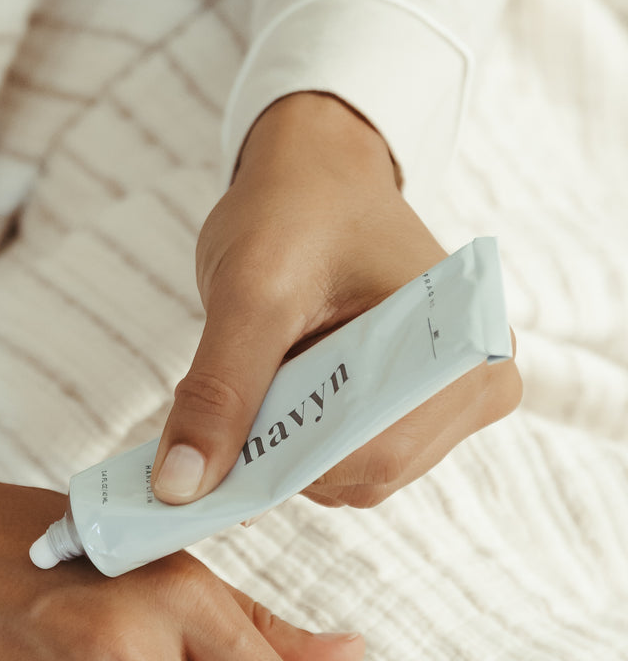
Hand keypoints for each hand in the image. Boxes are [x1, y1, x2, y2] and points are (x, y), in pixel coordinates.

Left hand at [151, 91, 521, 507]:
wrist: (318, 172)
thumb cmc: (297, 209)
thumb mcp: (248, 292)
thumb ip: (220, 391)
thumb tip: (181, 487)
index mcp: (465, 341)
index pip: (379, 451)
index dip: (288, 465)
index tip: (209, 461)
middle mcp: (478, 382)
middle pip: (368, 473)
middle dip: (284, 453)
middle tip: (228, 400)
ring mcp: (453, 404)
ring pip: (355, 477)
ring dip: (289, 445)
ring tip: (267, 370)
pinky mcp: (418, 412)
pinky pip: (352, 460)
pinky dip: (299, 440)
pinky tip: (281, 387)